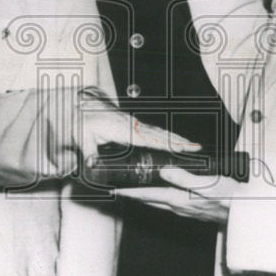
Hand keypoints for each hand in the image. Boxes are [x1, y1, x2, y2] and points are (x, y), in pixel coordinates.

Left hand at [75, 87, 199, 160]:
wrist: (79, 110)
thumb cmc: (82, 124)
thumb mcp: (83, 140)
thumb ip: (89, 154)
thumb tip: (91, 165)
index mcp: (121, 128)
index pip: (147, 137)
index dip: (164, 142)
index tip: (180, 145)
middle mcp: (131, 125)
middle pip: (159, 134)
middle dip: (178, 141)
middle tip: (196, 148)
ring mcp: (134, 124)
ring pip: (159, 132)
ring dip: (176, 138)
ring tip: (193, 146)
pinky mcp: (134, 125)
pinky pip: (154, 131)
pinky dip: (167, 136)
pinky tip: (176, 142)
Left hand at [115, 166, 236, 223]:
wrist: (245, 214)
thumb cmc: (229, 197)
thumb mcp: (207, 183)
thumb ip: (184, 178)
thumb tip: (163, 171)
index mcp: (178, 199)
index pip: (148, 194)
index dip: (130, 192)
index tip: (115, 190)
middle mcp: (179, 207)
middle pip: (150, 201)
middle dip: (134, 196)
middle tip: (119, 191)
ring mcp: (186, 211)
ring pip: (159, 203)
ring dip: (146, 198)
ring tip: (135, 193)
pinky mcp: (194, 211)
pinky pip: (170, 205)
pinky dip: (160, 199)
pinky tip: (163, 196)